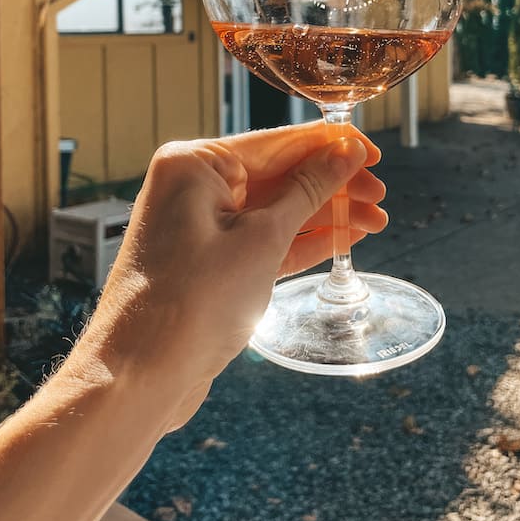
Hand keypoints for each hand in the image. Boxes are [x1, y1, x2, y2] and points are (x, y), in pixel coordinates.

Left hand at [71, 121, 386, 428]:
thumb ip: (308, 191)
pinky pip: (262, 241)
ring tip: (375, 223)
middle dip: (333, 186)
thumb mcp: (262, 239)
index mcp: (194, 164)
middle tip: (380, 195)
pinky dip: (301, 241)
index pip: (278, 142)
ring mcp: (200, 227)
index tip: (373, 151)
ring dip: (324, 216)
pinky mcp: (209, 264)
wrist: (139, 378)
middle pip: (279, 175)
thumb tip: (346, 154)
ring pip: (275, 210)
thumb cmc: (189, 304)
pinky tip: (341, 239)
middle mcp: (193, 187)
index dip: (331, 146)